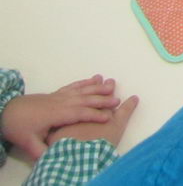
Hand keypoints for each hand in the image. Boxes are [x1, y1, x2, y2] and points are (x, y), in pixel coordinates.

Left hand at [0, 75, 119, 159]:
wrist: (7, 111)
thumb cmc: (20, 126)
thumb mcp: (28, 142)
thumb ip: (42, 151)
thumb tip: (54, 159)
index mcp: (56, 114)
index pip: (79, 114)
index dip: (94, 115)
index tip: (109, 117)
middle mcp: (61, 102)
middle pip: (84, 99)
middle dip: (101, 100)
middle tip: (117, 100)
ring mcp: (59, 96)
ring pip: (81, 90)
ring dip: (97, 88)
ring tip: (111, 84)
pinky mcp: (56, 93)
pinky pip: (74, 86)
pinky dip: (86, 82)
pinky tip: (95, 80)